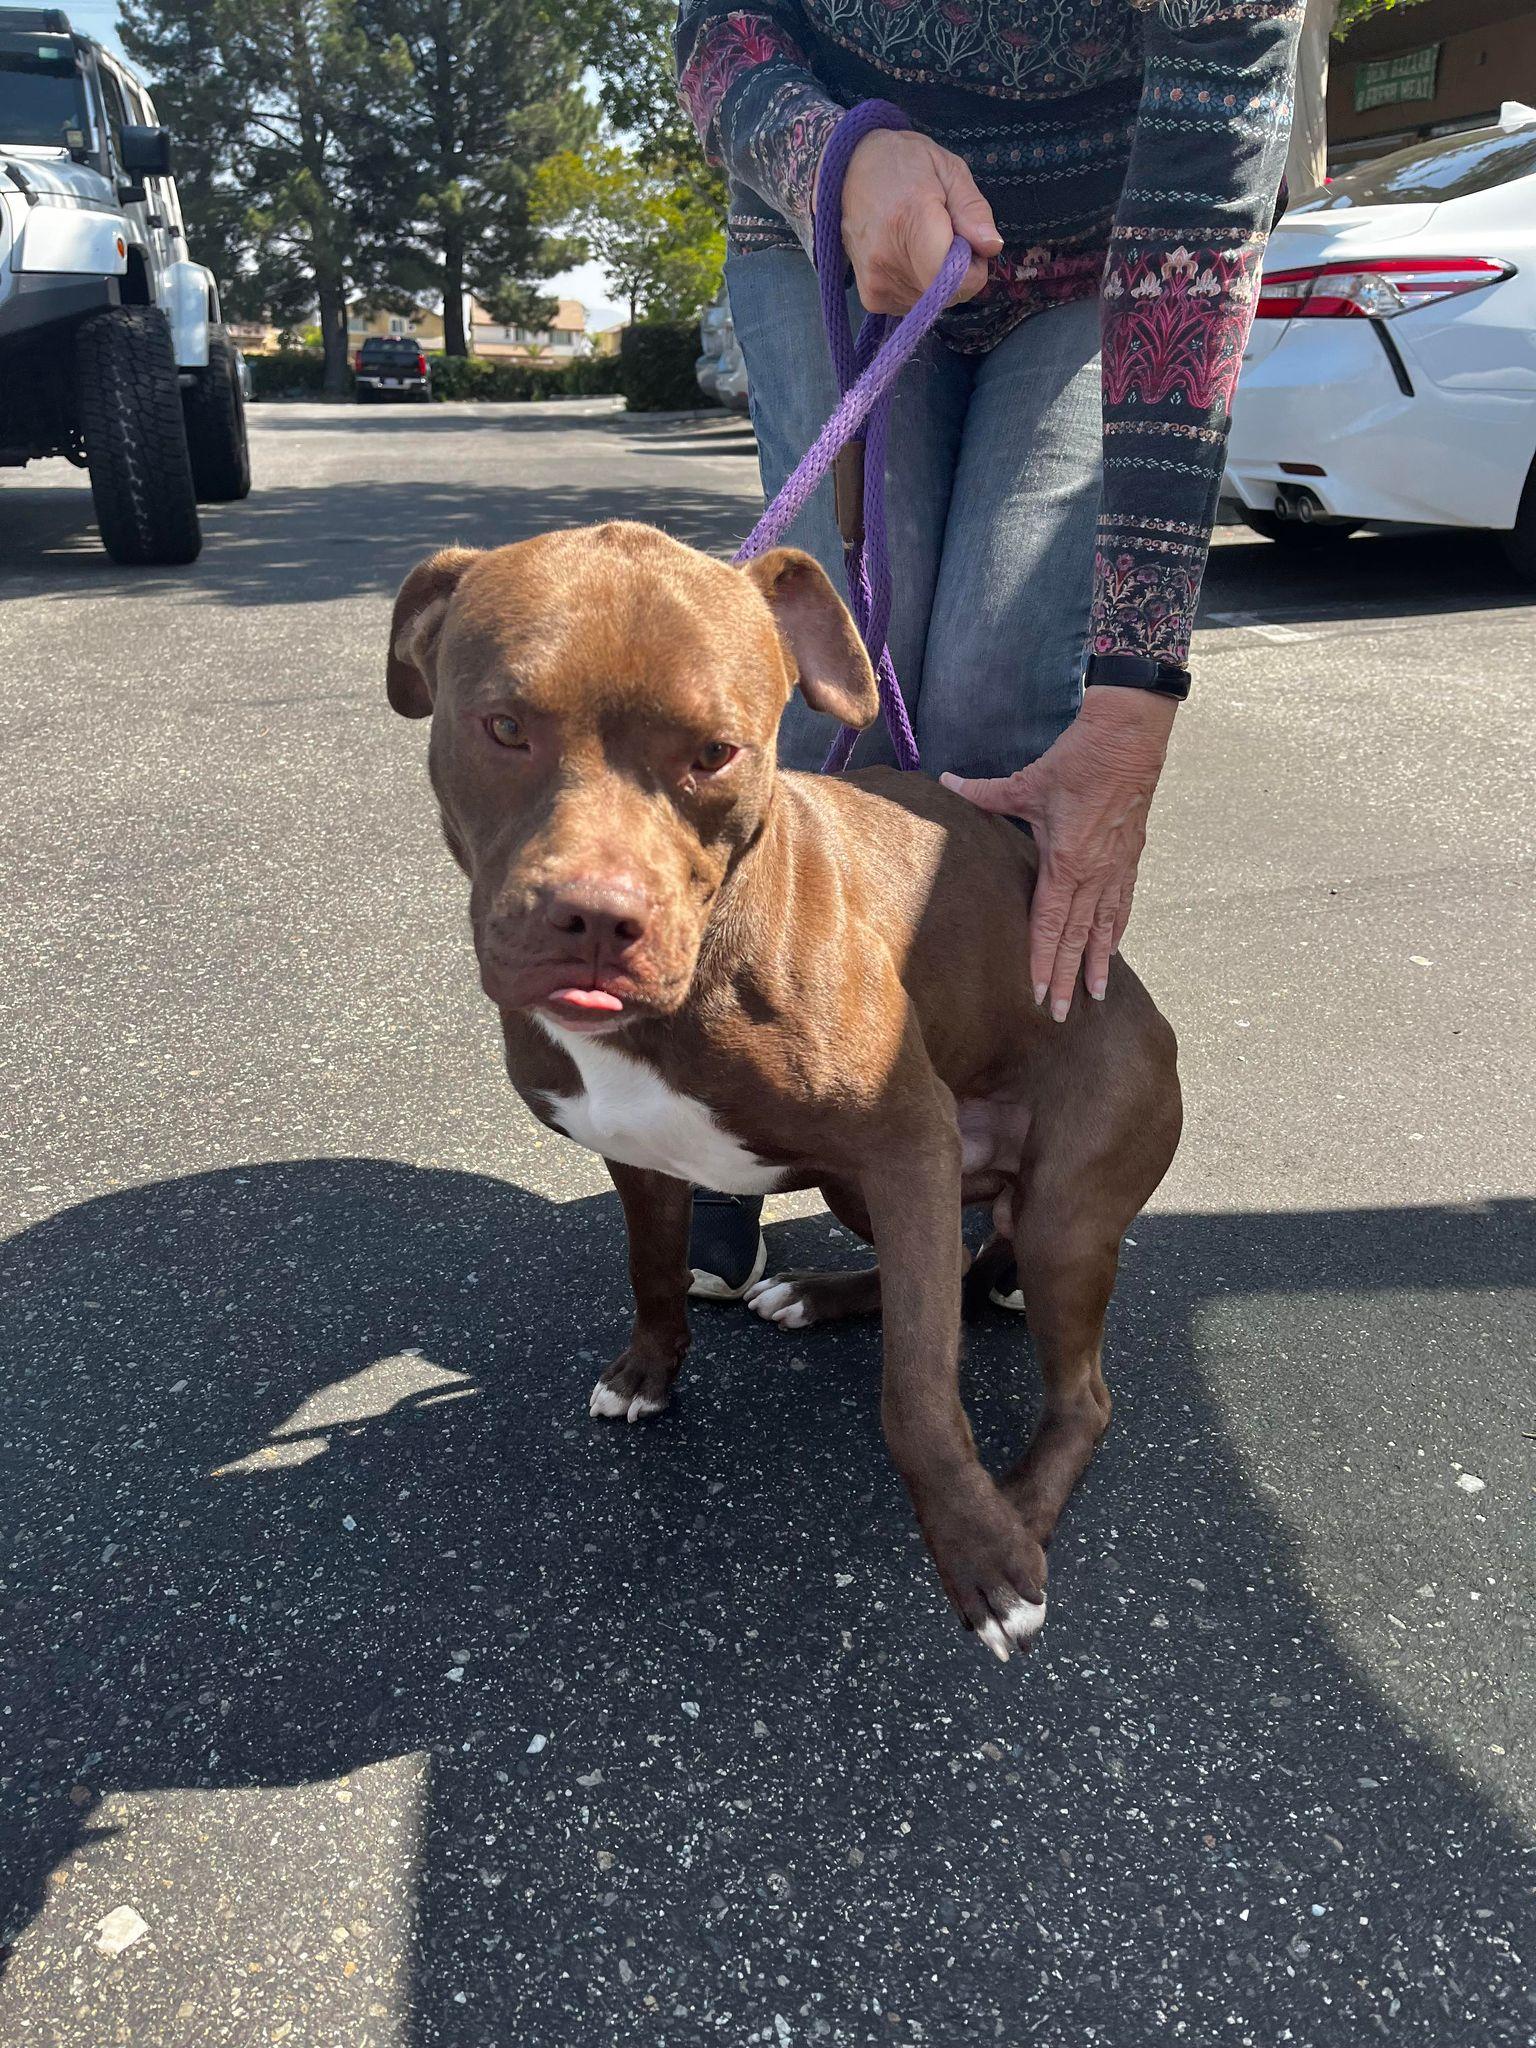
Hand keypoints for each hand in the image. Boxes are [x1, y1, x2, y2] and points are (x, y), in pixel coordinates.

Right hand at [820, 129, 1000, 314]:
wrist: (847, 172)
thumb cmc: (902, 164)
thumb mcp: (948, 169)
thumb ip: (972, 209)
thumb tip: (992, 246)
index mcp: (910, 221)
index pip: (955, 278)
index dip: (974, 267)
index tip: (968, 241)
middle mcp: (888, 260)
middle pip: (949, 293)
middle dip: (959, 270)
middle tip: (944, 234)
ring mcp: (877, 283)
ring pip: (934, 303)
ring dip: (939, 279)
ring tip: (921, 242)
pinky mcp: (872, 299)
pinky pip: (915, 306)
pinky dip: (921, 287)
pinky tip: (907, 257)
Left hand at [940, 687, 1176, 1020]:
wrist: (1130, 739)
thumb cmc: (1077, 760)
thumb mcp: (1026, 783)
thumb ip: (983, 792)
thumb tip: (944, 782)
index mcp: (1066, 864)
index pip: (1050, 926)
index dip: (1042, 963)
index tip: (1037, 995)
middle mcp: (1094, 875)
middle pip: (1077, 938)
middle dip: (1067, 979)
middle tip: (1060, 1015)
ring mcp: (1116, 869)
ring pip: (1105, 928)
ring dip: (1099, 963)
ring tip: (1096, 997)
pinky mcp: (1131, 857)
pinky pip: (1123, 904)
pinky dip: (1117, 930)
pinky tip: (1114, 948)